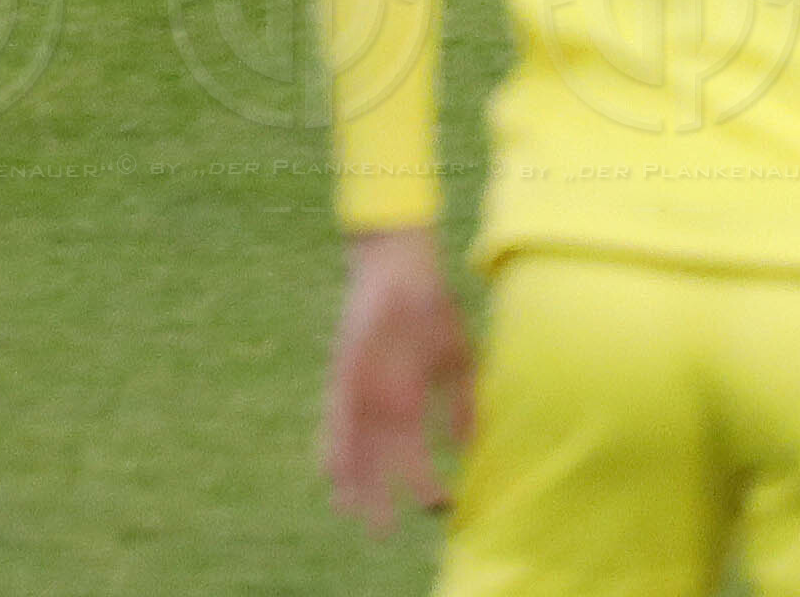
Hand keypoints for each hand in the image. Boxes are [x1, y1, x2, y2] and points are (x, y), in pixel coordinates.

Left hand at [322, 228, 473, 534]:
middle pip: (378, 460)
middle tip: (382, 532)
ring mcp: (362, 389)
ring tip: (350, 511)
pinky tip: (332, 469)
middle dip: (379, 495)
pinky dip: (335, 442)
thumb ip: (462, 399)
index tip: (440, 505)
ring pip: (354, 446)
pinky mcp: (344, 373)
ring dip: (352, 478)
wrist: (404, 267)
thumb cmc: (433, 307)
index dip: (425, 481)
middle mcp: (383, 403)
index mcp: (411, 401)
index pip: (416, 453)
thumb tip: (467, 442)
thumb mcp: (457, 356)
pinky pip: (336, 415)